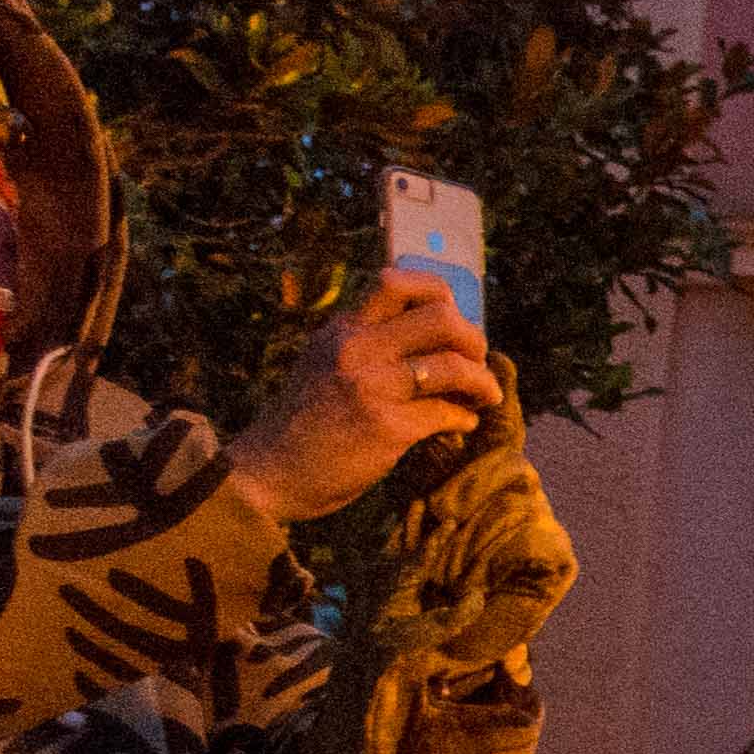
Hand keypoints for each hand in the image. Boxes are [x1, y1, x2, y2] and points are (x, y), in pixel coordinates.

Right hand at [226, 277, 496, 531]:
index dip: (441, 296)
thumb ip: (368, 341)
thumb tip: (440, 329)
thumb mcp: (326, 362)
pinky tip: (463, 423)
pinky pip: (448, 412)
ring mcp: (370, 386)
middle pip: (442, 318)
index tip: (453, 321)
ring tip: (483, 397)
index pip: (398, 282)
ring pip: (454, 366)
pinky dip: (466, 418)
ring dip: (482, 383)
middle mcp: (355, 348)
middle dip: (474, 340)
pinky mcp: (386, 426)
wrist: (269, 471)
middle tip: (476, 362)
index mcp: (343, 329)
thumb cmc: (307, 419)